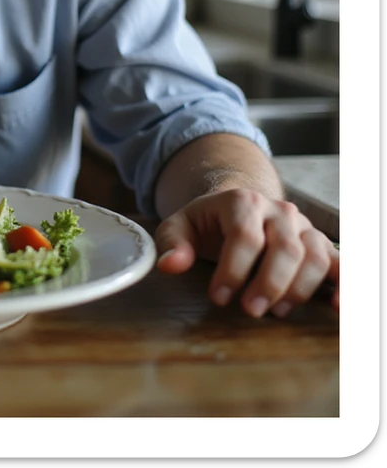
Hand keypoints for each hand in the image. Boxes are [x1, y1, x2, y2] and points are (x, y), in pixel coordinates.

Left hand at [153, 188, 338, 316]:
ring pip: (314, 257)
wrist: (237, 208)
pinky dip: (344, 284)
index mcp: (241, 201)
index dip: (233, 270)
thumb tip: (169, 266)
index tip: (218, 297)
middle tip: (250, 310)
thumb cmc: (207, 223)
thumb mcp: (180, 226)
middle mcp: (278, 210)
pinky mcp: (320, 244)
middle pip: (285, 249)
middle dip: (269, 284)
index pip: (245, 237)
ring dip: (298, 289)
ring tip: (275, 312)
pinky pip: (340, 263)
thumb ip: (172, 243)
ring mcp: (303, 227)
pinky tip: (337, 307)